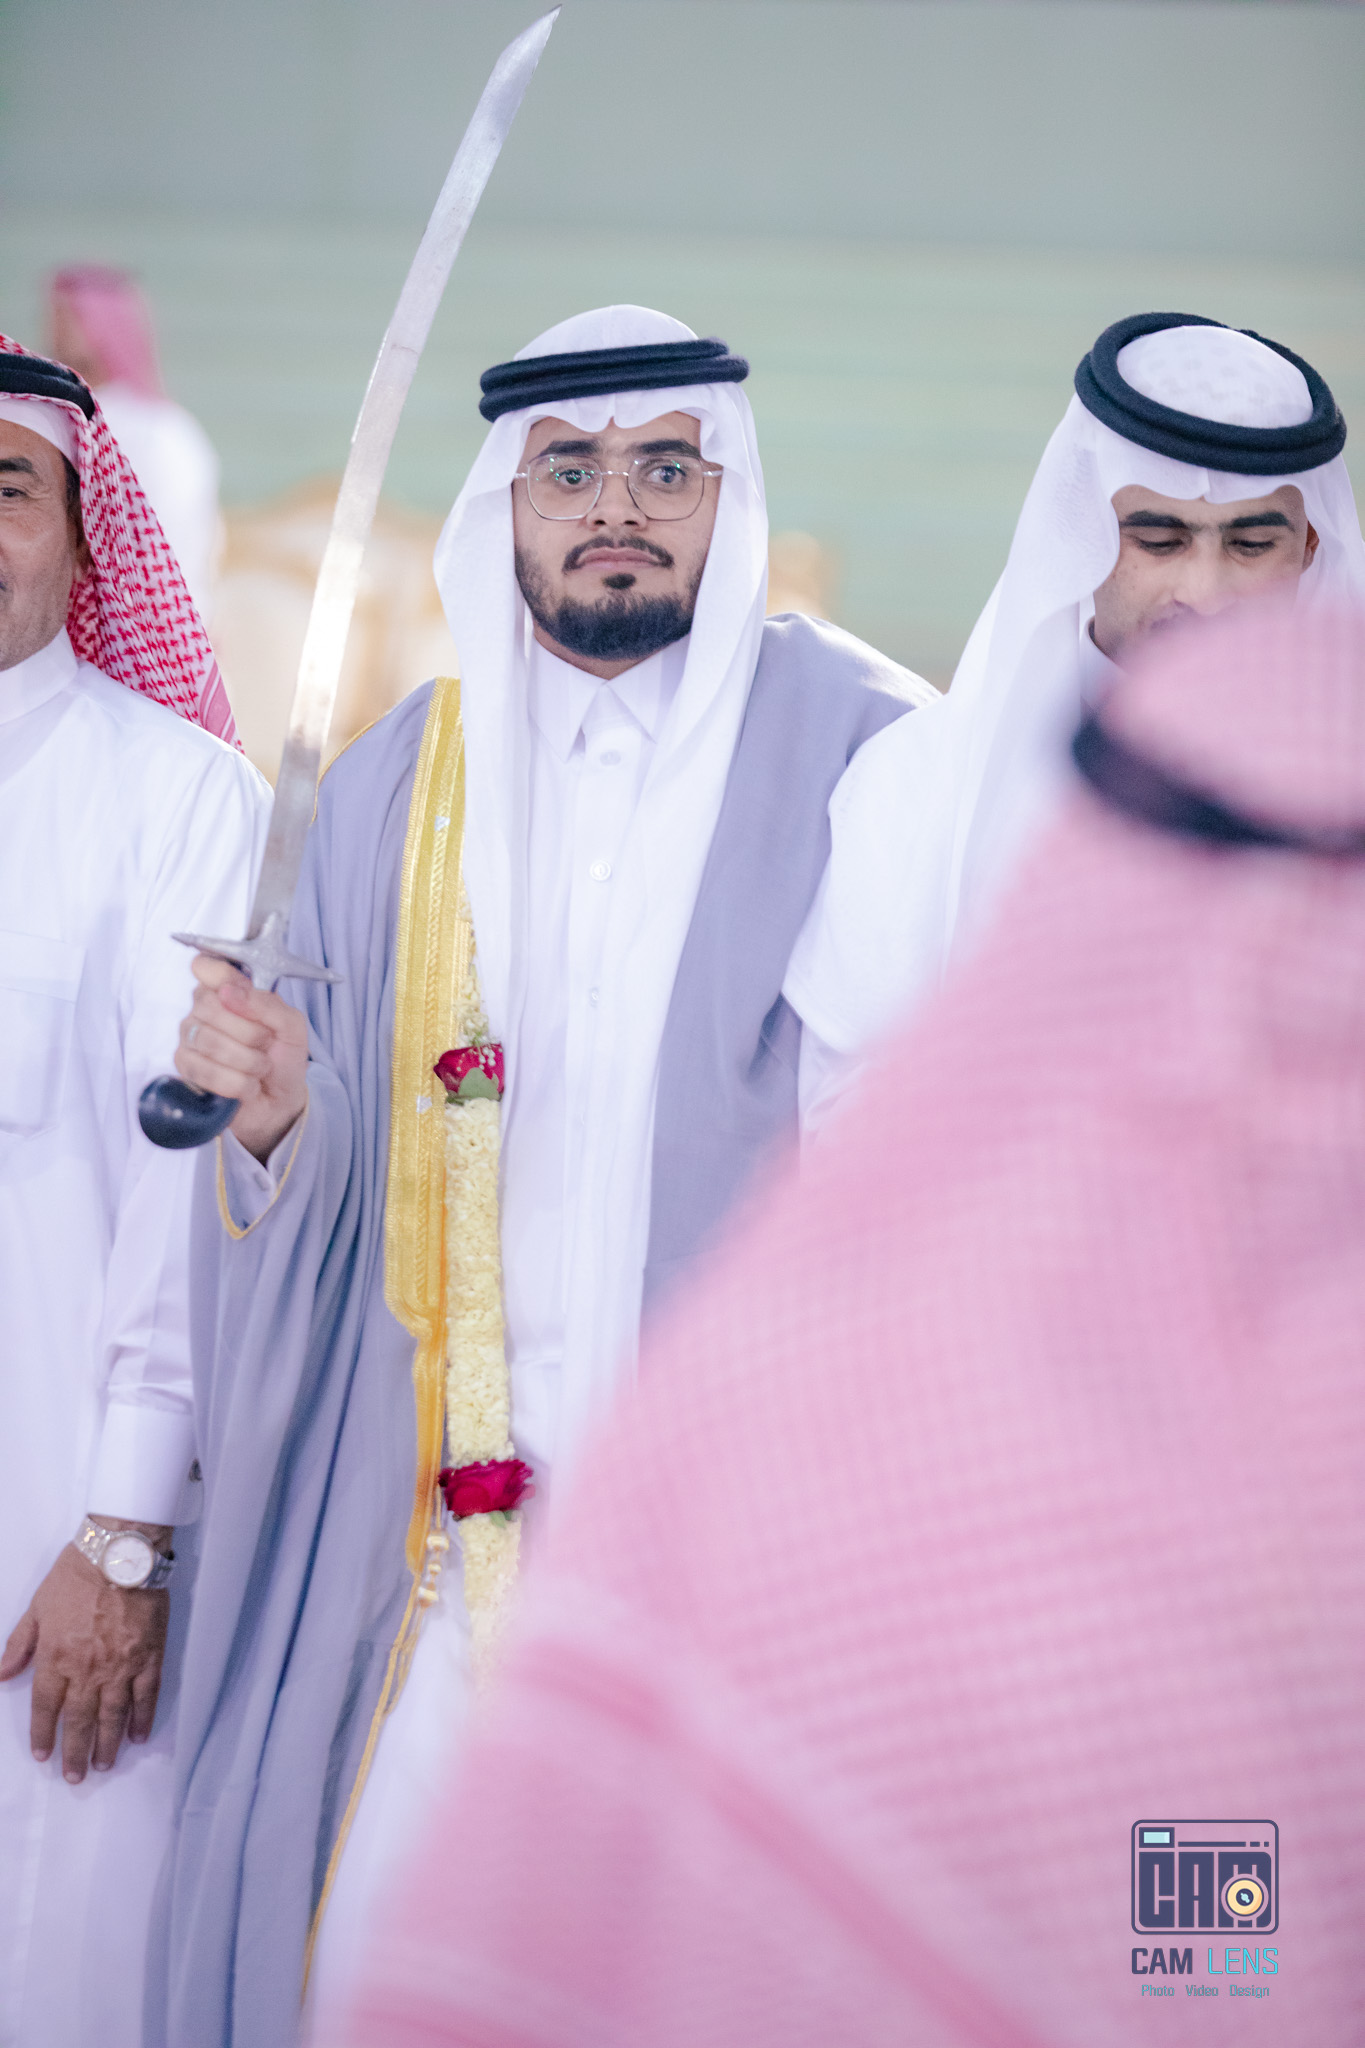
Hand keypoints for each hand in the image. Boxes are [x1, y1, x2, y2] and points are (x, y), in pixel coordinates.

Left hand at [0, 1530, 170, 1781]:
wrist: (121, 1552)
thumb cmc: (76, 1574)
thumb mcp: (37, 1606)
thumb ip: (19, 1644)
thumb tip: (1, 1676)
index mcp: (57, 1658)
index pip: (47, 1707)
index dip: (43, 1734)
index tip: (43, 1755)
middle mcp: (88, 1669)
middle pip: (80, 1720)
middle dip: (75, 1752)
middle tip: (75, 1777)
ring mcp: (121, 1666)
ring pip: (113, 1715)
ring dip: (107, 1744)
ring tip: (103, 1765)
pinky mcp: (149, 1656)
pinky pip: (146, 1695)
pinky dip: (142, 1718)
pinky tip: (137, 1735)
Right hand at [174, 953, 308, 1162]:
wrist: (281, 1101)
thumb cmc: (283, 1058)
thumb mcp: (291, 1026)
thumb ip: (267, 1004)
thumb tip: (231, 990)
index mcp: (229, 991)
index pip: (206, 966)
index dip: (220, 976)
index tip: (236, 992)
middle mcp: (203, 1010)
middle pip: (210, 1005)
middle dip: (249, 1032)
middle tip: (265, 1044)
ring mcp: (190, 1038)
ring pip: (209, 1040)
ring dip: (247, 1061)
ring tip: (260, 1068)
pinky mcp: (186, 1068)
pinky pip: (207, 1071)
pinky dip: (237, 1083)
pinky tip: (246, 1086)